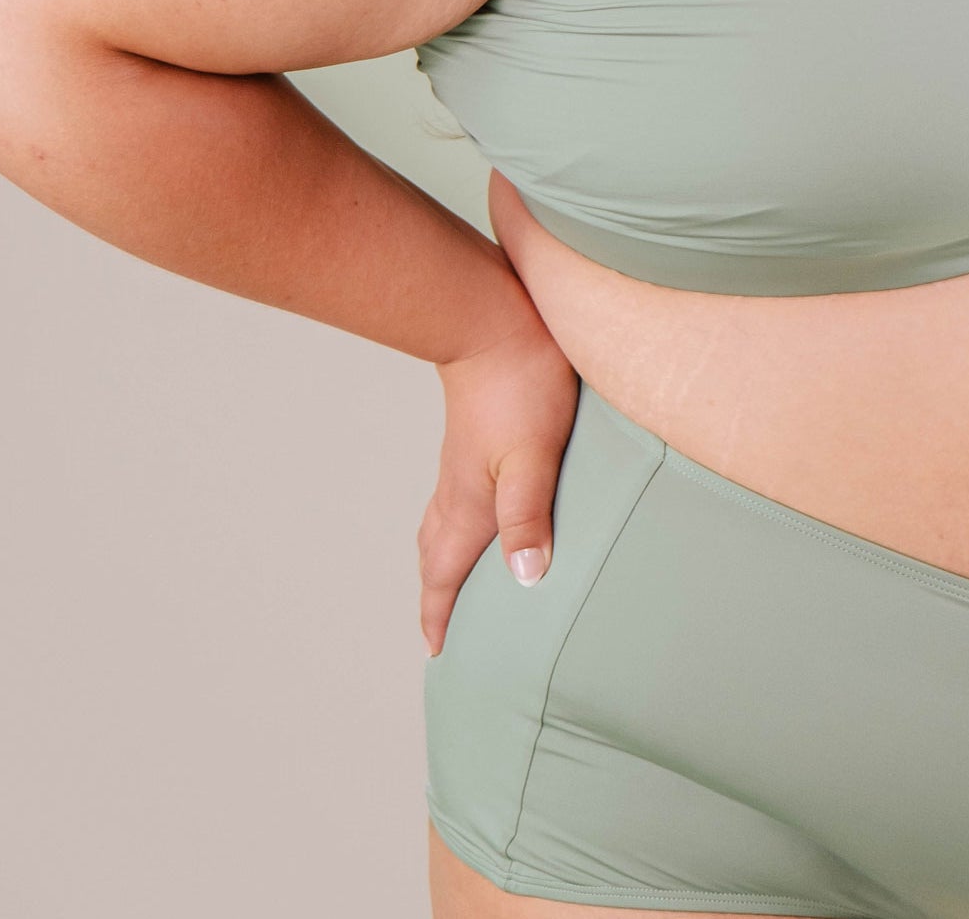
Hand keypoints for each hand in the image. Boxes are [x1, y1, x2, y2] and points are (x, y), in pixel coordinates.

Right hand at [417, 317, 580, 656]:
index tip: (437, 652)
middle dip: (436, 593)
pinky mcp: (473, 436)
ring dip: (443, 556)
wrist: (494, 317)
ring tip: (455, 577)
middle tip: (441, 626)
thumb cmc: (520, 383)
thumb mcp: (534, 455)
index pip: (444, 572)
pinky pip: (455, 494)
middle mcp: (457, 487)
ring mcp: (462, 460)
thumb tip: (525, 579)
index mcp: (468, 502)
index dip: (440, 614)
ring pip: (441, 521)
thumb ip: (528, 515)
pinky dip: (457, 520)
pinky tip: (480, 508)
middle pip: (434, 552)